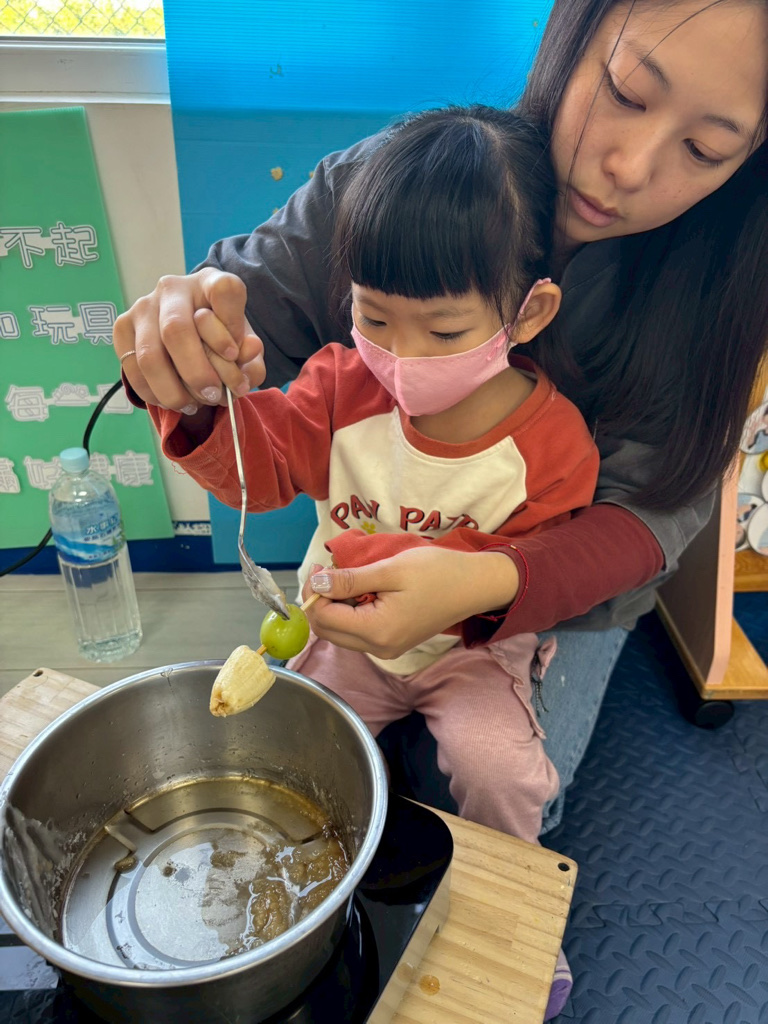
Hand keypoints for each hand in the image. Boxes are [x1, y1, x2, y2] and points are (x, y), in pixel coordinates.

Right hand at [113, 268, 266, 411]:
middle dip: (196, 373)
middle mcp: (174, 288)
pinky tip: (172, 401)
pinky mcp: (123, 326)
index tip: (234, 354)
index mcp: (212, 283)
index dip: (229, 328)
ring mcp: (143, 305)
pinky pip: (131, 367)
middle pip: (176, 330)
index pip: (224, 291)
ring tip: (192, 405)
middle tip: (212, 395)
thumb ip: (251, 358)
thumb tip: (247, 358)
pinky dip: (153, 393)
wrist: (190, 334)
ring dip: (173, 390)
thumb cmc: (221, 339)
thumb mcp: (244, 349)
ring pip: (149, 355)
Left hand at [300, 547, 518, 658]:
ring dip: (334, 607)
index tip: (321, 566)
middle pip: (327, 631)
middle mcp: (378, 648)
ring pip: (340, 633)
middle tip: (329, 571)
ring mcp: (385, 649)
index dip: (314, 592)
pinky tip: (361, 591)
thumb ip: (350, 580)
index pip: (324, 618)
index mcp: (376, 631)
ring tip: (346, 578)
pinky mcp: (392, 643)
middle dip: (320, 601)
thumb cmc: (437, 572)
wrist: (474, 586)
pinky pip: (357, 632)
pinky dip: (350, 612)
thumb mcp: (390, 570)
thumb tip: (317, 583)